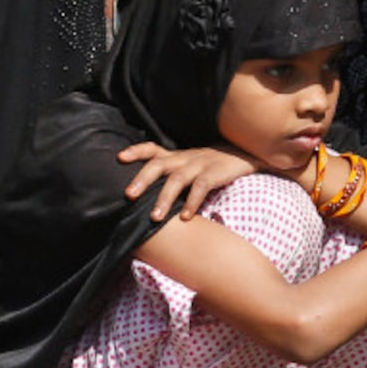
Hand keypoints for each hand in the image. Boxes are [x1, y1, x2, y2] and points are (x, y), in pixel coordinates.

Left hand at [119, 142, 262, 220]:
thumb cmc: (213, 164)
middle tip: (129, 195)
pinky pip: (201, 187)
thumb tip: (148, 195)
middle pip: (158, 164)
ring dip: (164, 198)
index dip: (136, 151)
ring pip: (177, 179)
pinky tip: (187, 217)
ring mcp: (200, 164)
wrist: (247, 154)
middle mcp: (185, 158)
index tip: (119, 158)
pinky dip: (192, 202)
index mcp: (177, 156)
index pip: (152, 149)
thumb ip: (172, 173)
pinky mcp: (216, 173)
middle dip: (142, 179)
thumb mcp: (191, 164)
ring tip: (155, 217)